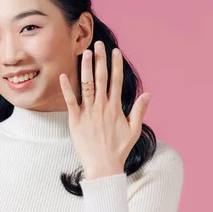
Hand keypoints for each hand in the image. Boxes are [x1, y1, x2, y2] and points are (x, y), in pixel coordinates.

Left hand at [59, 40, 151, 179]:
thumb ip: (139, 110)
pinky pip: (70, 101)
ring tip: (85, 53)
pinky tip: (64, 74)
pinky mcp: (75, 120)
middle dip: (100, 60)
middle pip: (101, 78)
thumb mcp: (134, 130)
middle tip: (99, 44)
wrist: (103, 166)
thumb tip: (148, 94)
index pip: (116, 81)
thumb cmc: (119, 149)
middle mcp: (102, 107)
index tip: (115, 52)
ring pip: (86, 85)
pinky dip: (67, 88)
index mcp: (115, 108)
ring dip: (86, 68)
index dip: (115, 65)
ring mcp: (88, 112)